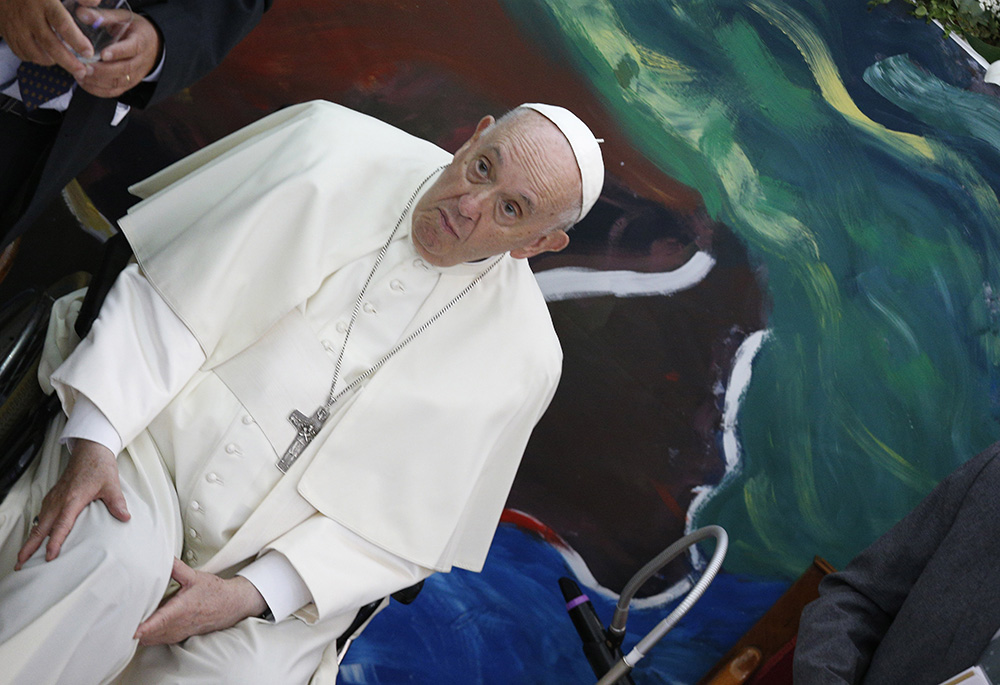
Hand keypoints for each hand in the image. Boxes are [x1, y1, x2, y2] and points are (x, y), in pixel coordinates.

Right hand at [0, 0, 92, 77]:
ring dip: (51, 61)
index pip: (62, 25)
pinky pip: (21, 52)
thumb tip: (94, 2)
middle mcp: (29, 16)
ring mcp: (16, 25)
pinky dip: (35, 58)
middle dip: (68, 62)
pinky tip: (45, 56)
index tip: (89, 53)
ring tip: (65, 63)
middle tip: (82, 71)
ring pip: (34, 52)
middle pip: (50, 45)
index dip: (77, 41)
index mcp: (44, 2)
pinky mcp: (6, 31)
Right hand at [15, 438, 128, 568]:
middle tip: (21, 565)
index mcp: (73, 499)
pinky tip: (34, 539)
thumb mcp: (111, 484)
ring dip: (30, 540)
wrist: (90, 451)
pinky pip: (41, 516)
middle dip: (30, 547)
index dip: (54, 542)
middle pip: (41, 528)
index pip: (61, 525)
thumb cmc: (100, 467)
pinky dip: (35, 529)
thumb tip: (125, 517)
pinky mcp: (53, 497)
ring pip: (38, 523)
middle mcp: (59, 500)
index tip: (49, 557)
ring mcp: (54, 498)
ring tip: (23, 557)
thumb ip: (116, 502)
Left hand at [76, 13, 159, 98]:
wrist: (153, 46)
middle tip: (86, 68)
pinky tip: (85, 83)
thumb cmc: (135, 30)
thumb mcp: (123, 18)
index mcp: (141, 42)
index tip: (103, 54)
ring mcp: (135, 75)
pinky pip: (115, 92)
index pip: (131, 49)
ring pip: (119, 83)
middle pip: (124, 70)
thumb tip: (82, 14)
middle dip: (104, 71)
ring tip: (81, 75)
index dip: (118, 53)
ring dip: (98, 82)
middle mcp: (140, 61)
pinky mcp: (128, 84)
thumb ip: (103, 17)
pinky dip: (99, 90)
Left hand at [134, 558, 267, 645]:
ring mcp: (179, 632)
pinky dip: (149, 636)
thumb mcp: (195, 576)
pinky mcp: (179, 636)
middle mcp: (179, 624)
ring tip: (127, 624)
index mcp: (181, 609)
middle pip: (150, 634)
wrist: (232, 605)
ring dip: (141, 635)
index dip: (144, 627)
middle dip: (134, 630)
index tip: (130, 630)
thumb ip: (176, 568)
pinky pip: (159, 640)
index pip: (159, 621)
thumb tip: (162, 557)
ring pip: (153, 639)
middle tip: (118, 622)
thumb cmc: (214, 592)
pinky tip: (143, 628)